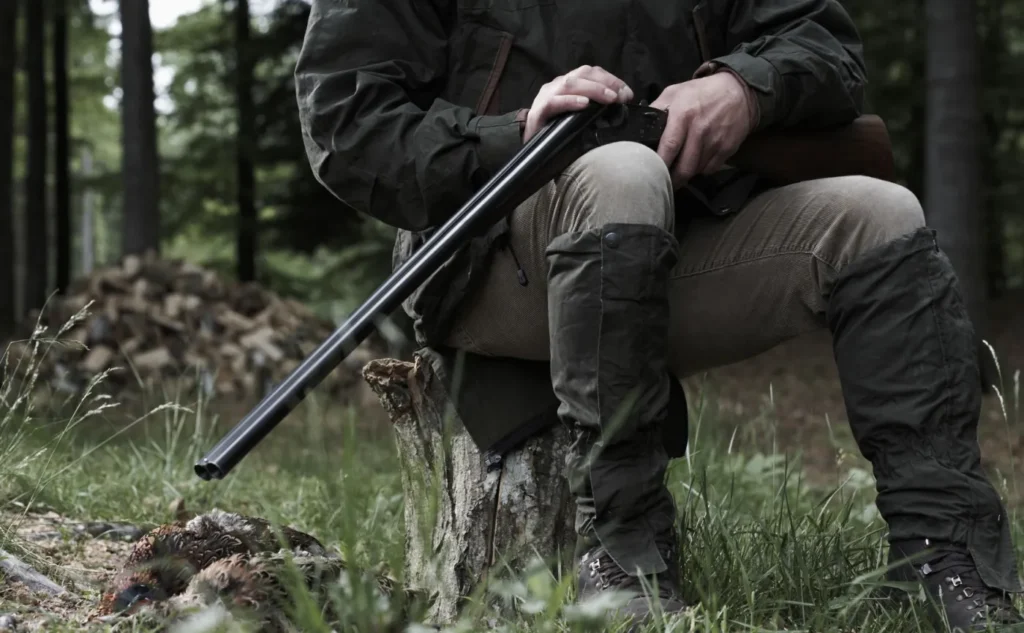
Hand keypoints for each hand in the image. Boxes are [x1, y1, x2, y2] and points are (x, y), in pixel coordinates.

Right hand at [522, 65, 633, 142]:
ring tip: (609, 99)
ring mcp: (546, 96)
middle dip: (605, 83)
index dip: (611, 79)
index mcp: (569, 84)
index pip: (592, 73)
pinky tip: (584, 104)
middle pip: (582, 74)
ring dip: (593, 90)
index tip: (627, 93)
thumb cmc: (559, 131)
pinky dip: (571, 101)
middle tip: (621, 97)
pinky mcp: (538, 112)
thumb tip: (622, 104)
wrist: (532, 148)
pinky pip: (554, 102)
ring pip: (570, 84)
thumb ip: (597, 107)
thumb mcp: (582, 116)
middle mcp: (557, 85)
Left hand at [650, 71, 756, 187]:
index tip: (649, 173)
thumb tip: (640, 125)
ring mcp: (716, 141)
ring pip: (695, 171)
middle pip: (683, 167)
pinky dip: (700, 170)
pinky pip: (709, 169)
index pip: (669, 147)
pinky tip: (695, 162)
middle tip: (661, 181)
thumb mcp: (675, 92)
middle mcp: (700, 130)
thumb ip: (657, 108)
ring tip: (676, 173)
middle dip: (671, 178)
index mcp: (684, 114)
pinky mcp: (727, 149)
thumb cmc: (701, 92)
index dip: (658, 164)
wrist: (739, 91)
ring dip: (685, 174)